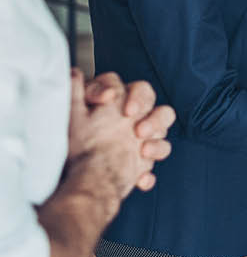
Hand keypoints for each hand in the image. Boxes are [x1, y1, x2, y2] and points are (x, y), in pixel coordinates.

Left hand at [68, 70, 175, 198]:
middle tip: (138, 129)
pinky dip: (148, 173)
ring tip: (143, 152)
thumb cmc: (78, 146)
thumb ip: (76, 92)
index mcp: (122, 104)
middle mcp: (135, 120)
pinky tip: (140, 179)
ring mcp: (142, 141)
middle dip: (152, 118)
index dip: (130, 93)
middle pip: (158, 109)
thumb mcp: (74, 115)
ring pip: (163, 133)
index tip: (112, 99)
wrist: (82, 182)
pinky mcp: (143, 163)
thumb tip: (75, 74)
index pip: (136, 89)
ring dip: (157, 143)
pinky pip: (154, 166)